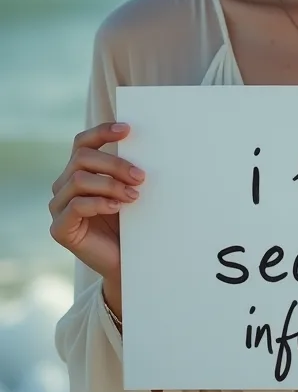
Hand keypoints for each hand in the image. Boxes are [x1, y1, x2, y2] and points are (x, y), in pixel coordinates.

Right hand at [48, 122, 144, 289]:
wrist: (126, 262)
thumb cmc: (129, 224)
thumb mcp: (128, 191)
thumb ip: (126, 171)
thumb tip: (145, 145)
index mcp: (77, 172)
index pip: (82, 143)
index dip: (102, 132)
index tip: (127, 130)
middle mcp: (63, 186)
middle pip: (82, 158)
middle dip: (115, 164)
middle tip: (141, 177)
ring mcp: (58, 208)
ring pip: (79, 180)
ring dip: (111, 185)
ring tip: (133, 196)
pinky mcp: (59, 229)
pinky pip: (75, 206)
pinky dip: (99, 203)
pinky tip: (117, 207)